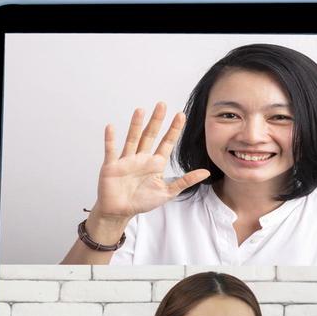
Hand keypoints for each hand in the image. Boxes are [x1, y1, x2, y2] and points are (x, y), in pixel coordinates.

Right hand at [90, 102, 210, 222]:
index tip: (181, 115)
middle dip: (157, 121)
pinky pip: (111, 151)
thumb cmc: (142, 201)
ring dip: (136, 125)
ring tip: (141, 110)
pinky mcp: (112, 166)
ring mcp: (126, 160)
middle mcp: (141, 158)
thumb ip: (185, 181)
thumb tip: (206, 173)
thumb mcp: (168, 192)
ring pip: (132, 139)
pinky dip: (110, 140)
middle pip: (150, 136)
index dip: (174, 130)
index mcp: (155, 164)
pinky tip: (111, 127)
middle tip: (162, 105)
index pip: (167, 143)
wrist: (120, 211)